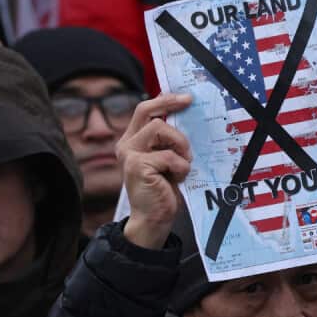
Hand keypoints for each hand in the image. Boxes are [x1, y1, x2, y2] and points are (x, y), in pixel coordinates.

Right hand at [117, 93, 192, 248]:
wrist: (154, 218)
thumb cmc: (164, 189)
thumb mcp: (168, 160)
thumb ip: (169, 142)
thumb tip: (188, 119)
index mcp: (133, 141)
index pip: (144, 110)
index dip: (164, 100)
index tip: (186, 97)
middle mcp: (127, 145)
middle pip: (149, 113)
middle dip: (171, 106)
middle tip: (189, 104)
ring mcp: (129, 155)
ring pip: (160, 129)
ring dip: (180, 145)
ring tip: (184, 163)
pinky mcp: (137, 166)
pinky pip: (168, 155)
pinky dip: (181, 166)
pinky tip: (178, 178)